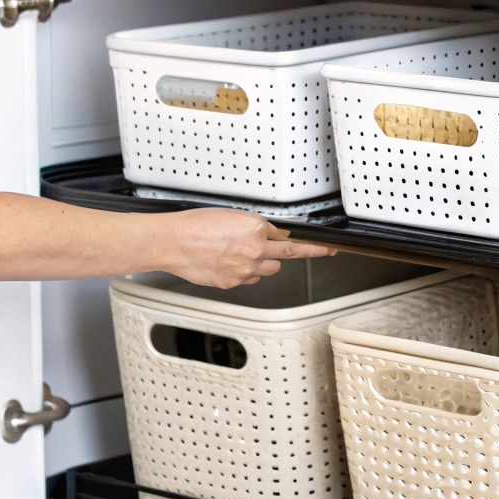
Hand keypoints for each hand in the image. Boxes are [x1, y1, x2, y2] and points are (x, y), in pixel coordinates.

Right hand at [158, 209, 336, 288]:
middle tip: (318, 252)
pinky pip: (249, 279)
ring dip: (265, 263)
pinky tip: (228, 263)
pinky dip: (245, 273)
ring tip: (243, 254)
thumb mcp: (231, 215)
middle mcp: (254, 252)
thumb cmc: (194, 225)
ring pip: (269, 270)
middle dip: (297, 252)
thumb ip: (256, 226)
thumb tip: (272, 232)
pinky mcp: (233, 282)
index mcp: (256, 230)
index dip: (308, 243)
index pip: (290, 237)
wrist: (171, 243)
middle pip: (287, 256)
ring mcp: (245, 270)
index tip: (326, 247)